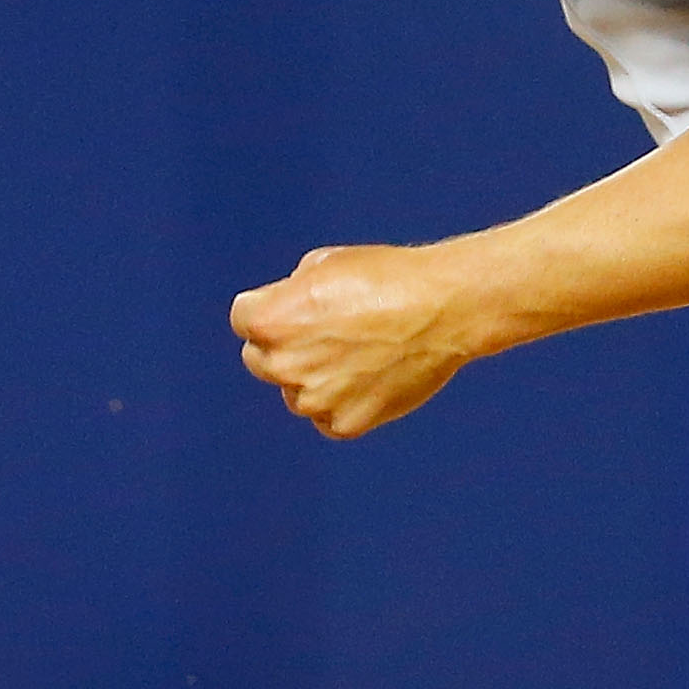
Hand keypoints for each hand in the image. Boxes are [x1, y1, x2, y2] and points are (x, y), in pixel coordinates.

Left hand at [231, 242, 479, 438]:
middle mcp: (283, 364)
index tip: (299, 305)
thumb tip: (286, 314)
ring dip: (315, 377)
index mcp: (269, 321)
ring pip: (296, 392)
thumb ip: (290, 295)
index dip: (271, 308)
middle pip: (260, 360)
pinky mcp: (345, 424)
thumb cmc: (388, 276)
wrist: (445, 307)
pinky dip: (343, 402)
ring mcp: (314, 399)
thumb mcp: (324, 264)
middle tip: (329, 330)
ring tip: (359, 352)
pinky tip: (371, 375)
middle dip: (284, 346)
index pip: (243, 319)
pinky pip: (327, 418)